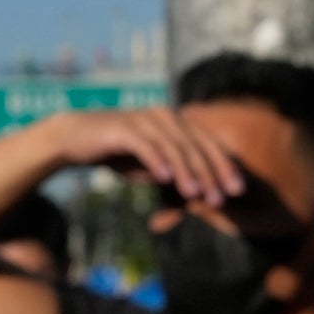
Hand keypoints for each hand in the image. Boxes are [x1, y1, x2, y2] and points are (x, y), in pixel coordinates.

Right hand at [54, 106, 242, 208]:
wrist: (75, 140)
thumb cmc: (118, 154)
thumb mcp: (151, 168)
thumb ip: (175, 175)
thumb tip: (201, 193)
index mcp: (175, 122)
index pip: (207, 145)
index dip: (224, 167)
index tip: (238, 190)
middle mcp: (164, 116)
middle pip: (194, 146)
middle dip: (211, 173)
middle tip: (223, 198)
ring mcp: (144, 119)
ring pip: (172, 146)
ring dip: (186, 171)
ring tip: (196, 193)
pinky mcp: (123, 128)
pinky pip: (144, 145)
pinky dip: (156, 161)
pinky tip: (165, 179)